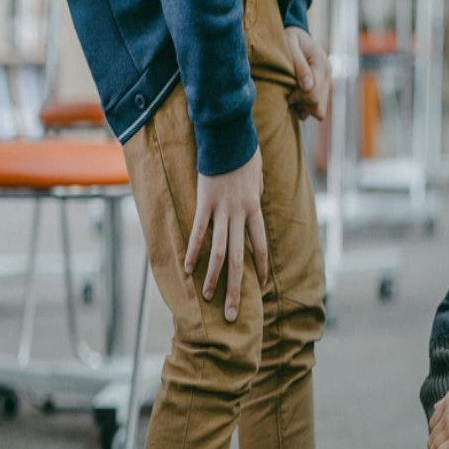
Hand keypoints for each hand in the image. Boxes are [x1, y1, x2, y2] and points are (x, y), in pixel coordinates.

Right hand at [184, 147, 268, 321]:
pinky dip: (193, 251)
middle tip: (233, 313)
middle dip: (237, 289)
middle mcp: (240, 215)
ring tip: (209, 297)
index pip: (260, 247)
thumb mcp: (258, 176)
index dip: (261, 268)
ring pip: (219, 252)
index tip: (261, 287)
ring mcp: (221, 211)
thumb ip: (254, 195)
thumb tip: (253, 204)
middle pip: (240, 259)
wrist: (229, 135)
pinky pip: (198, 232)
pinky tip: (187, 269)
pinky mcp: (204, 203)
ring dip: (214, 278)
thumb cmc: (244, 153)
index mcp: (255, 210)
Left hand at [285, 26, 330, 120]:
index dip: (299, 97)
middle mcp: (327, 73)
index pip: (314, 92)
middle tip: (289, 97)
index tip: (288, 94)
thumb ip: (298, 64)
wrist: (297, 34)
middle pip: (319, 104)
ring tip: (293, 99)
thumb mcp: (290, 44)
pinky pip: (319, 108)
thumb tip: (307, 87)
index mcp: (321, 63)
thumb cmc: (289, 37)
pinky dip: (307, 108)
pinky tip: (297, 100)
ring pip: (320, 110)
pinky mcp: (323, 87)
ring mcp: (326, 81)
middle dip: (302, 104)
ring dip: (305, 109)